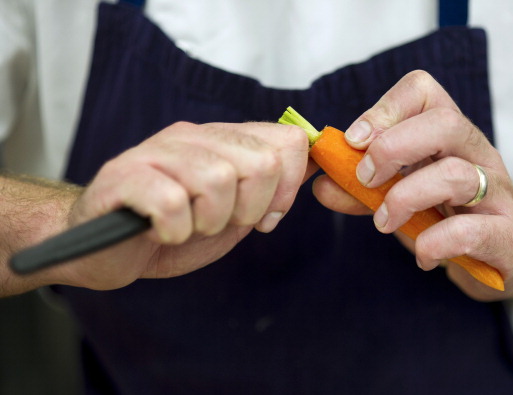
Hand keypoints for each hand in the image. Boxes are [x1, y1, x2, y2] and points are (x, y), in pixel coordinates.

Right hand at [50, 121, 311, 289]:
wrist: (107, 250)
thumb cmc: (173, 230)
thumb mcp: (234, 211)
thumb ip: (270, 187)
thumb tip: (315, 163)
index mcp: (223, 140)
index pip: (287, 139)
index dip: (287, 187)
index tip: (266, 215)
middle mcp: (192, 135)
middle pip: (261, 162)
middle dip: (248, 209)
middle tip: (216, 222)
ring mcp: (156, 152)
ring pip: (217, 179)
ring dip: (208, 221)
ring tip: (186, 225)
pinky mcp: (123, 176)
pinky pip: (172, 202)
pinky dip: (175, 230)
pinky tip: (161, 231)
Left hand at [313, 70, 512, 299]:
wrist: (500, 253)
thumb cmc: (444, 214)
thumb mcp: (398, 194)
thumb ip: (358, 189)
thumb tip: (321, 185)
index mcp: (446, 134)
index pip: (423, 90)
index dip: (384, 109)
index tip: (354, 140)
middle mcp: (476, 152)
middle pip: (444, 123)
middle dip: (392, 148)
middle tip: (366, 179)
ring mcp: (497, 191)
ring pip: (456, 174)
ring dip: (406, 198)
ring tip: (383, 222)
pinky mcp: (508, 234)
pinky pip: (472, 231)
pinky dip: (435, 244)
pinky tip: (423, 255)